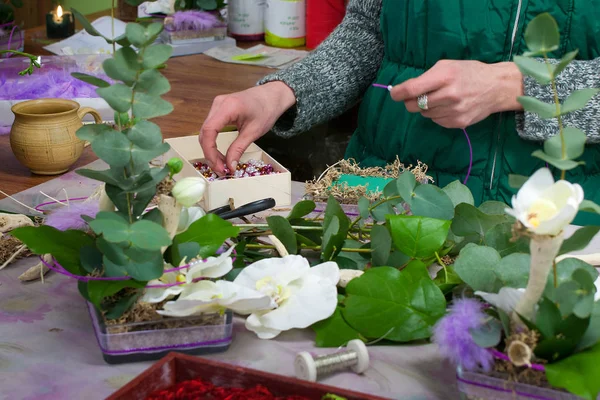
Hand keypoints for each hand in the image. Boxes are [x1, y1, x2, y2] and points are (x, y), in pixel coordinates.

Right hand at [199, 82, 295, 172]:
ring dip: (211, 150)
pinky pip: (211, 128)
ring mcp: (217, 106)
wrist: (271, 96)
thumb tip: (229, 166)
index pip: (209, 130)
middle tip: (221, 170)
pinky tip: (220, 154)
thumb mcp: (254, 132)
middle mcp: (218, 104)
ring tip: (221, 165)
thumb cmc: (266, 110)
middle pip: (205, 132)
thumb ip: (239, 148)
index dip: (210, 151)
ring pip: (206, 132)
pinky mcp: (218, 110)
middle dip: (210, 154)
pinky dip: (213, 143)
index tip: (218, 166)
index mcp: (228, 107)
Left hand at [390, 60, 523, 128]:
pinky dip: (437, 115)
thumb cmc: (469, 72)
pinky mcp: (458, 123)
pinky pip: (436, 121)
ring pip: (424, 114)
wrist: (497, 87)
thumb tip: (404, 90)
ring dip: (426, 107)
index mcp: (445, 76)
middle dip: (410, 101)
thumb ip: (426, 77)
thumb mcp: (447, 66)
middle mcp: (449, 95)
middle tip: (417, 96)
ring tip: (440, 98)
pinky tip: (448, 107)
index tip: (395, 94)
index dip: (398, 93)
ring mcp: (454, 111)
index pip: (412, 89)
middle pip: (414, 105)